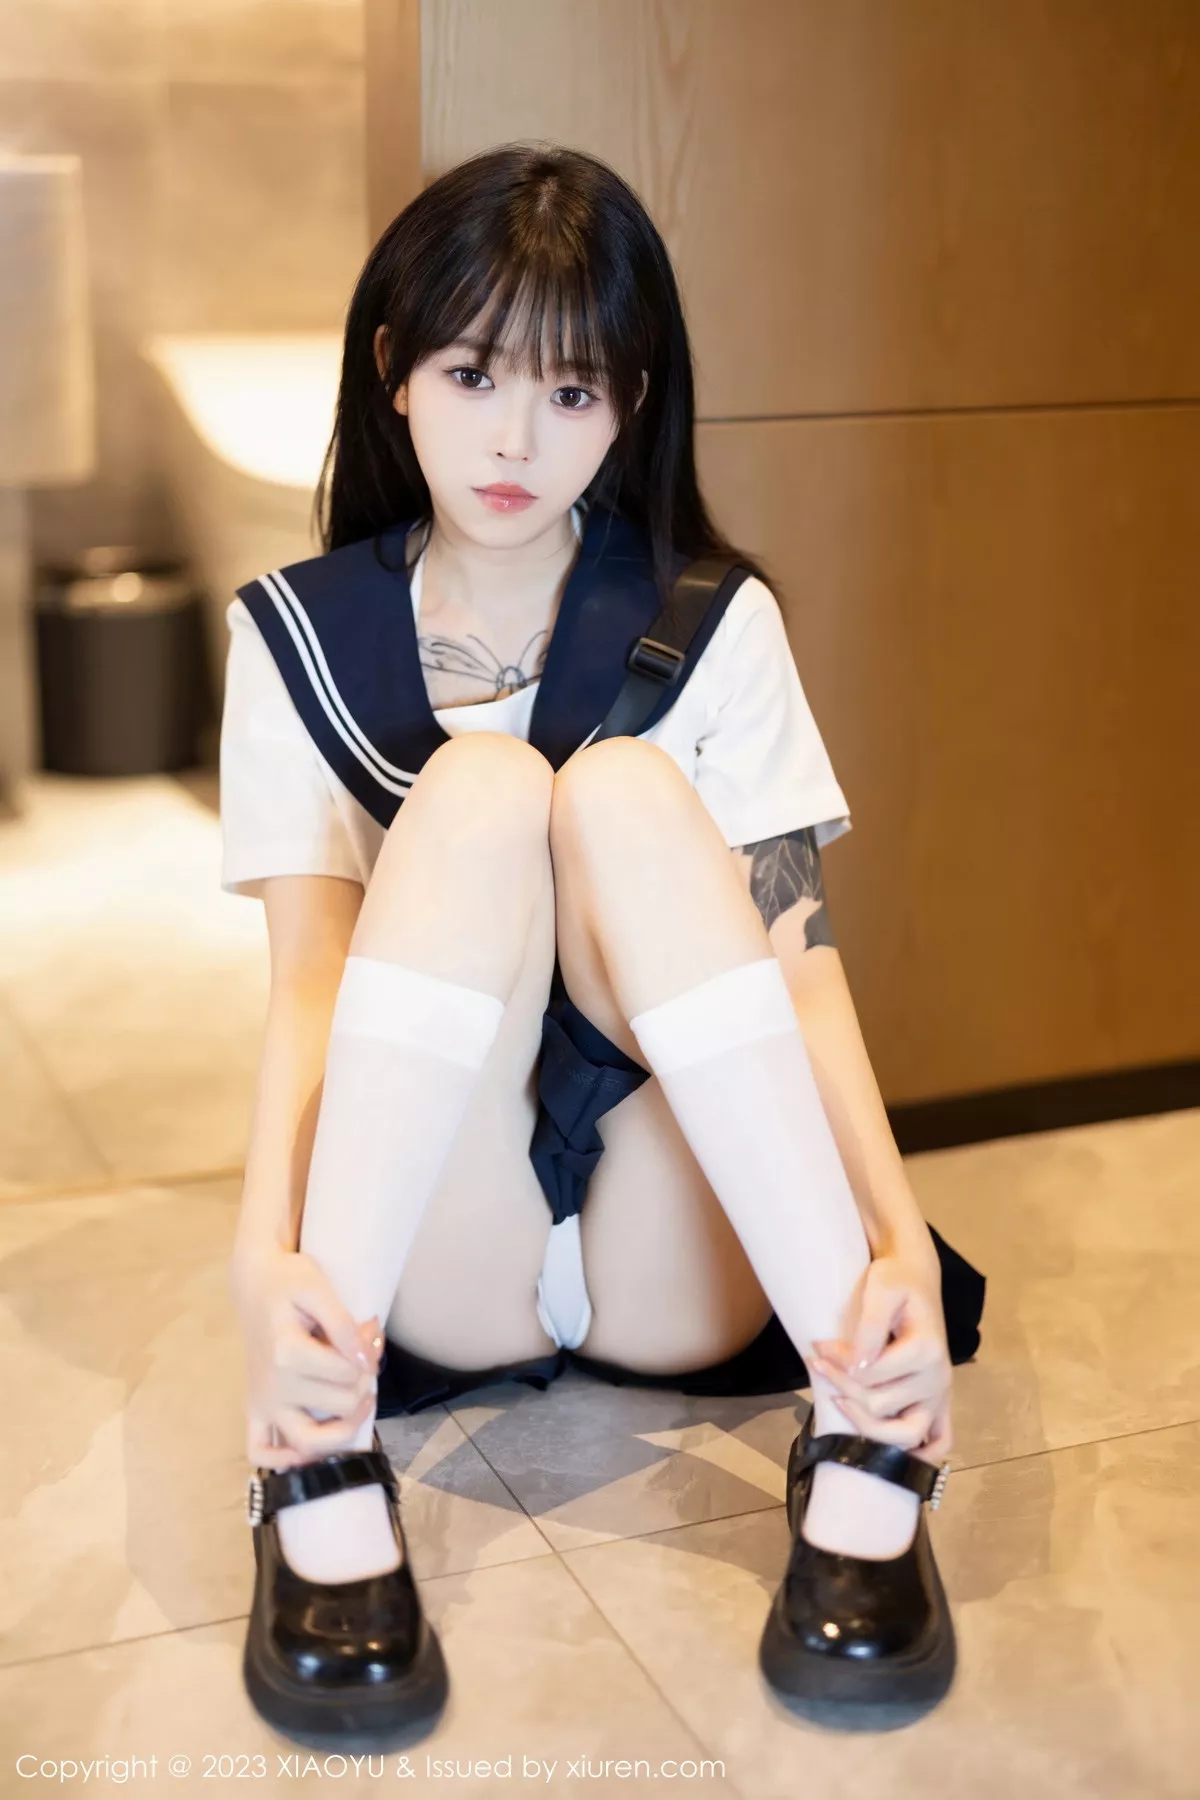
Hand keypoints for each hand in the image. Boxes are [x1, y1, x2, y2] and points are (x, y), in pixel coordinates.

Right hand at [229, 1245, 384, 1470]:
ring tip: (358, 1404)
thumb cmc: (289, 1281)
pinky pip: (260, 1450)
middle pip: (338, 1405)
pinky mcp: (253, 1407)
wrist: (255, 1283)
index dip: (369, 1356)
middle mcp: (271, 1384)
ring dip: (341, 1431)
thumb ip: (343, 1325)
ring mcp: (261, 1400)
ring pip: (307, 1441)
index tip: (370, 1336)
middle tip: (365, 1362)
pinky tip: (309, 1446)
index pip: (347, 1373)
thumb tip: (363, 1362)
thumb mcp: (319, 1288)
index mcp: (286, 1352)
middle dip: (363, 1384)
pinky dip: (284, 1460)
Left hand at [810, 1249, 952, 1463]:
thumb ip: (869, 1328)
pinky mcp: (940, 1401)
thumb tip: (857, 1367)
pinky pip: (940, 1441)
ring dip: (866, 1425)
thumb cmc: (895, 1281)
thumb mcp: (879, 1290)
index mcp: (926, 1350)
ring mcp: (941, 1394)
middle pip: (878, 1405)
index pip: (869, 1376)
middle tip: (818, 1365)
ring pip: (902, 1433)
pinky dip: (920, 1454)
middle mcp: (938, 1378)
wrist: (915, 1279)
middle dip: (842, 1386)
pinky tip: (890, 1452)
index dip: (837, 1365)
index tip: (816, 1348)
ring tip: (838, 1400)